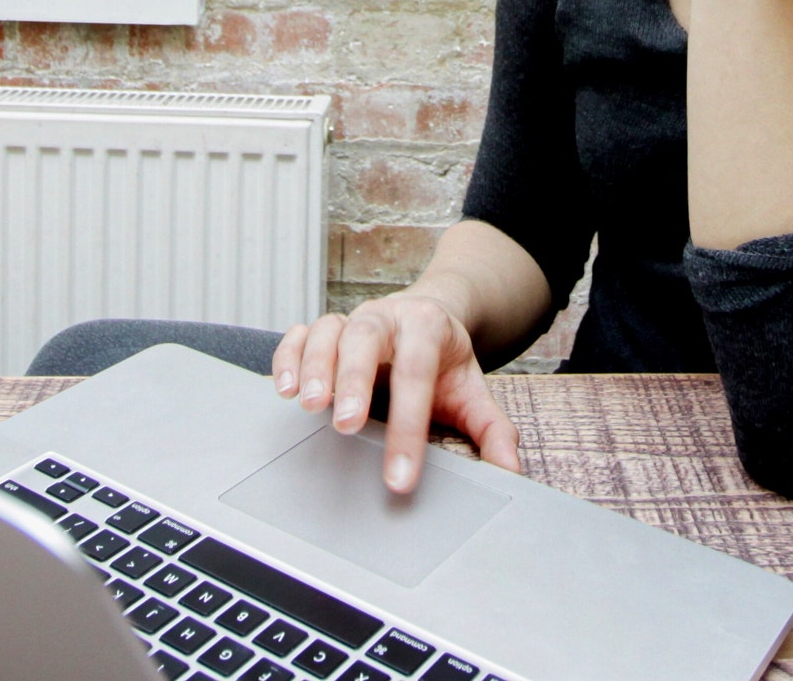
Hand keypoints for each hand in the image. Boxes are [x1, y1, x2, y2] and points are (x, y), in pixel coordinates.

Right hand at [272, 293, 520, 493]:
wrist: (429, 315)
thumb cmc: (444, 360)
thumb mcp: (473, 390)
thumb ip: (492, 428)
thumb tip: (510, 469)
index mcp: (428, 327)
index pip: (418, 375)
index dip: (408, 428)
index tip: (400, 477)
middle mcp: (387, 317)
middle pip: (366, 339)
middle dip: (354, 381)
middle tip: (346, 424)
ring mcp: (352, 320)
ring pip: (328, 331)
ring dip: (315, 366)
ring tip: (308, 405)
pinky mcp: (325, 330)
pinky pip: (299, 334)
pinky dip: (287, 356)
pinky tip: (283, 388)